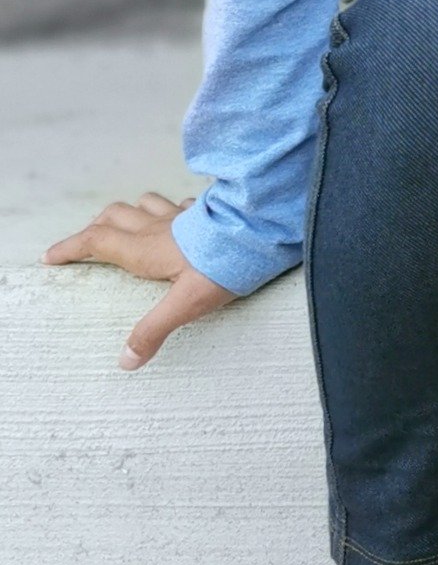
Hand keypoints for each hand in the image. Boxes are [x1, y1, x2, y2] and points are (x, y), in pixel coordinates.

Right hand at [45, 193, 240, 366]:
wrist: (261, 230)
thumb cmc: (224, 266)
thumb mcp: (186, 305)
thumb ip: (153, 331)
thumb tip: (126, 361)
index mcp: (144, 249)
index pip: (96, 241)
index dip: (69, 248)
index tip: (50, 257)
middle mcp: (157, 227)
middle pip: (114, 216)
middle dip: (94, 228)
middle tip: (85, 245)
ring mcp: (181, 215)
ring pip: (143, 203)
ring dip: (129, 213)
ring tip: (124, 227)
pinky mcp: (205, 211)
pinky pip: (178, 204)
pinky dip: (167, 210)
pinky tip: (177, 219)